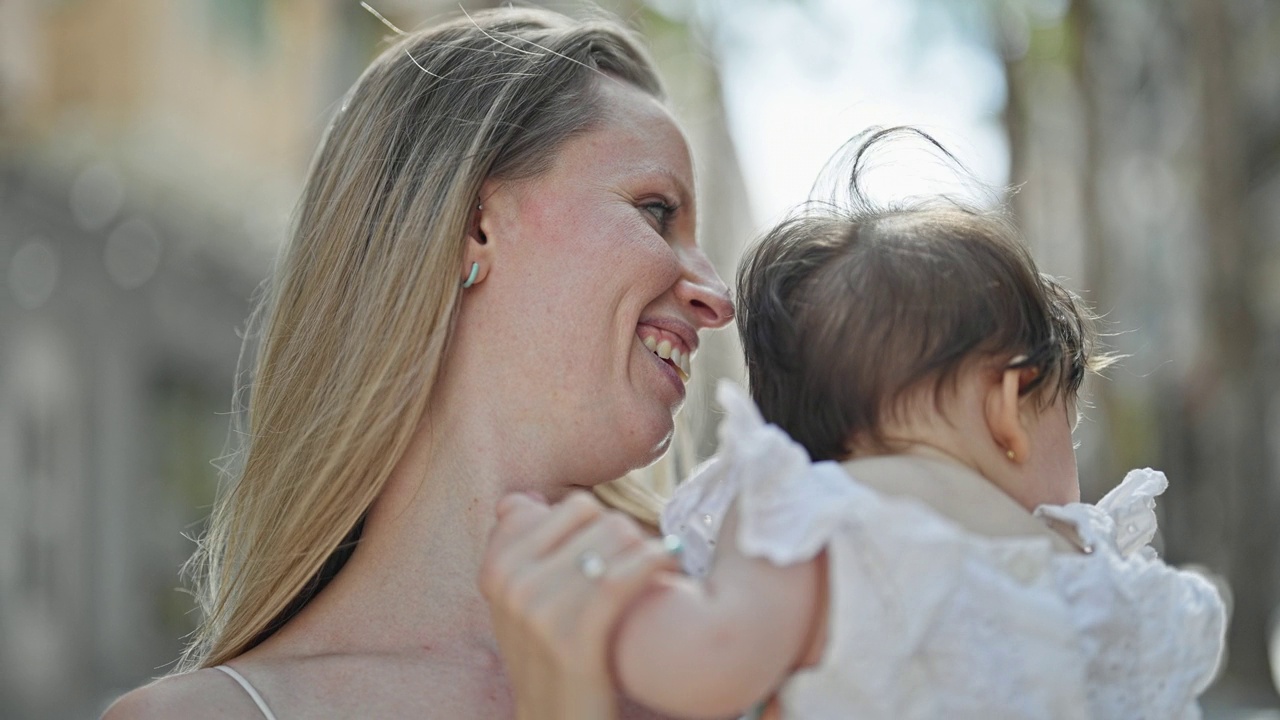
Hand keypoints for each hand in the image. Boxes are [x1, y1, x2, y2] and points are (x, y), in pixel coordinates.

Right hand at [479, 491, 679, 719]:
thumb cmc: (552, 658)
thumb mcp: (520, 603)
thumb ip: (518, 547)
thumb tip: (520, 499)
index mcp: (497, 568)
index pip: (570, 507)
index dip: (604, 524)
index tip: (616, 548)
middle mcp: (511, 584)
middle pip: (594, 515)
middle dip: (625, 534)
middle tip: (639, 562)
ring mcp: (538, 612)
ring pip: (614, 537)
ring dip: (645, 548)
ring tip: (655, 568)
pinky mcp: (572, 639)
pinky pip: (622, 576)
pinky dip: (655, 561)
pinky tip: (670, 560)